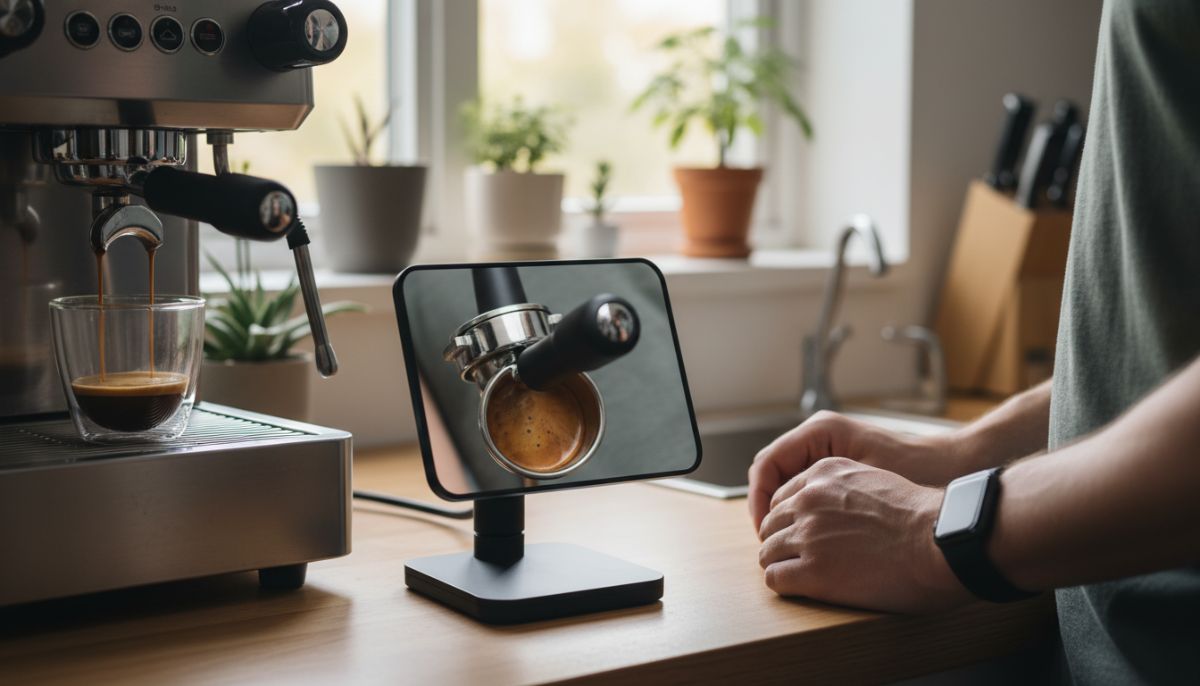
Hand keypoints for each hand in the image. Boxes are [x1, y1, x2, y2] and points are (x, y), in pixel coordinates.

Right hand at [748, 411, 961, 529]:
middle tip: (771, 545)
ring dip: (783, 513)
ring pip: (788, 483)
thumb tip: (778, 517)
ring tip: (788, 544)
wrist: (959, 463)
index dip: (757, 502)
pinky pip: (807, 487)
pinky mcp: (844, 465)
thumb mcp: (859, 483)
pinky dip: (803, 510)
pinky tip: (811, 535)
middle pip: (772, 473)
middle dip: (766, 510)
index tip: (764, 534)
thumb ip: (815, 495)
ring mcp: (831, 450)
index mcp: (819, 432)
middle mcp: (820, 436)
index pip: (765, 465)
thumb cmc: (918, 470)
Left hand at [757, 457, 971, 612]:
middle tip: (795, 558)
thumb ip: (847, 489)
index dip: (789, 519)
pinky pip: (775, 578)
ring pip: (768, 551)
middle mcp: (809, 499)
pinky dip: (783, 584)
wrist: (943, 541)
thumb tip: (839, 510)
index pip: (783, 496)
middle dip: (780, 541)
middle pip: (771, 524)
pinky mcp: (813, 571)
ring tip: (798, 575)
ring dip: (780, 564)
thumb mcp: (877, 479)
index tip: (798, 534)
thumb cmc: (924, 518)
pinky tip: (800, 588)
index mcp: (824, 472)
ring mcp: (808, 535)